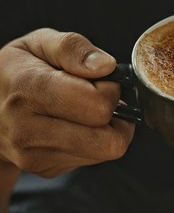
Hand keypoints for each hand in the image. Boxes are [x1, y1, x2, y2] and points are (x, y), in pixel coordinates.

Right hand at [0, 28, 134, 177]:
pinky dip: (94, 141)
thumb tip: (106, 67)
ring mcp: (36, 156)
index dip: (111, 91)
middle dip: (116, 117)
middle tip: (100, 100)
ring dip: (107, 130)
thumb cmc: (18, 71)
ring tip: (85, 111)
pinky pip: (93, 159)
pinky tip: (75, 126)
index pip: (97, 106)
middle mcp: (28, 130)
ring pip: (105, 152)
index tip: (101, 81)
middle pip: (109, 141)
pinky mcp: (46, 169)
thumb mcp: (39, 43)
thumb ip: (73, 48)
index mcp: (28, 90)